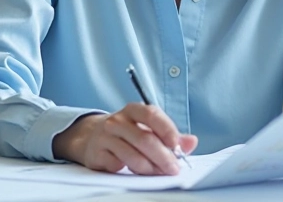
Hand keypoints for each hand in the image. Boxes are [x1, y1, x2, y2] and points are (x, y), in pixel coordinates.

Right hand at [52, 103, 197, 174]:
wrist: (91, 136)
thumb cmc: (126, 132)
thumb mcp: (147, 128)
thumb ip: (170, 135)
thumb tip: (191, 142)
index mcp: (133, 109)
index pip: (151, 115)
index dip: (167, 129)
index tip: (177, 146)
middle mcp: (118, 120)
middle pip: (144, 139)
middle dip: (163, 157)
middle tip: (173, 168)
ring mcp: (105, 136)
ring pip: (132, 156)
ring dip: (150, 168)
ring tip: (158, 172)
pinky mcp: (97, 153)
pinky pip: (118, 165)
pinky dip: (130, 172)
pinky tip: (136, 172)